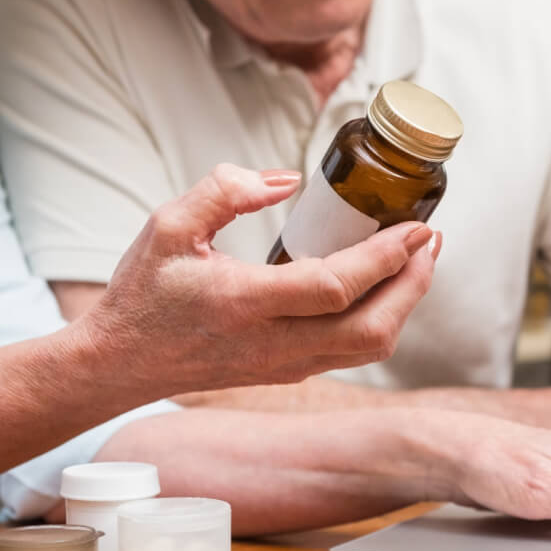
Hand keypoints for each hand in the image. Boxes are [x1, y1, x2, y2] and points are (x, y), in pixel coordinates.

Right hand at [82, 164, 437, 395]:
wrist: (119, 364)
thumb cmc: (143, 293)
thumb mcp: (168, 225)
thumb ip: (224, 190)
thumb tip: (285, 179)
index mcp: (244, 303)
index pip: (336, 287)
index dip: (387, 258)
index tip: (417, 227)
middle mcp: (272, 343)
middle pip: (371, 329)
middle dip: (414, 284)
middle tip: (430, 241)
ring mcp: (283, 364)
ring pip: (368, 349)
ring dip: (404, 305)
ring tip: (416, 262)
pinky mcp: (286, 372)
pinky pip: (350, 354)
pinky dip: (381, 321)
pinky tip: (383, 288)